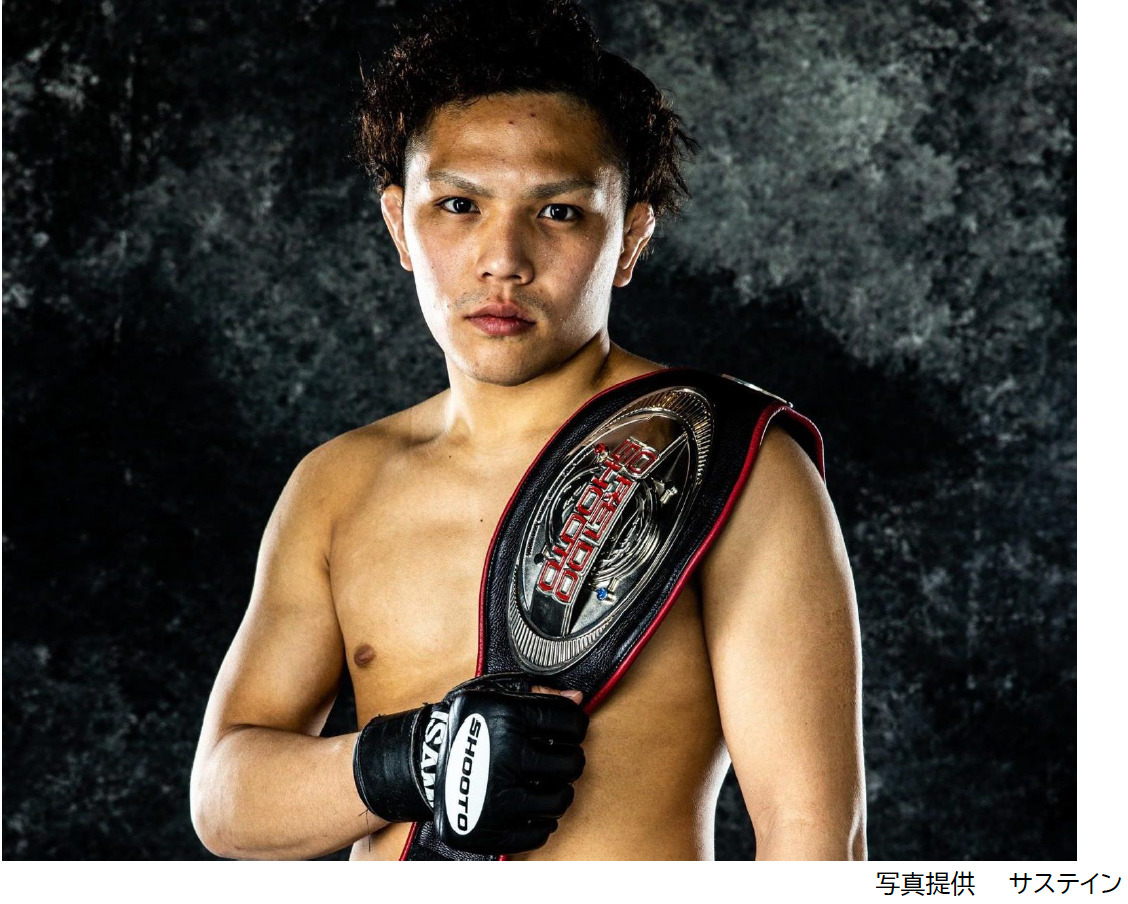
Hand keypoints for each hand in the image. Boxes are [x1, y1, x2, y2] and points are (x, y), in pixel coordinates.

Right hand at [353, 673, 586, 854]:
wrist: (421, 761)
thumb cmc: (465, 726)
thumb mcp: (495, 696)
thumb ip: (540, 694)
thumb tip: (579, 697)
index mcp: (508, 719)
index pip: (571, 723)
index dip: (576, 726)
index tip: (569, 730)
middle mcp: (504, 758)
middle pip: (571, 764)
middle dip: (568, 759)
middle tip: (556, 758)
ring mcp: (497, 798)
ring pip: (560, 800)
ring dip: (558, 790)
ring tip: (544, 782)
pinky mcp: (490, 830)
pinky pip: (539, 833)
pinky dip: (540, 820)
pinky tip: (529, 805)